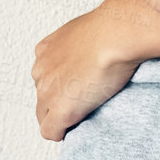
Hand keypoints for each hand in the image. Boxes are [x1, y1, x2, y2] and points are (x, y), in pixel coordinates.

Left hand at [31, 0, 145, 141]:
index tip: (79, 84)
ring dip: (63, 115)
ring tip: (86, 111)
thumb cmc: (113, 26)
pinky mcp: (59, 109)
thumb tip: (100, 43)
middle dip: (61, 99)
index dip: (63, 84)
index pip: (46, 76)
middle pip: (43, 96)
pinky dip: (62, 132)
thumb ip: (83, 41)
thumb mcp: (90, 26)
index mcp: (46, 50)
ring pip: (45, 114)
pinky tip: (77, 126)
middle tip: (86, 98)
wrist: (117, 33)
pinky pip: (51, 131)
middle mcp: (41, 70)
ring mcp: (48, 91)